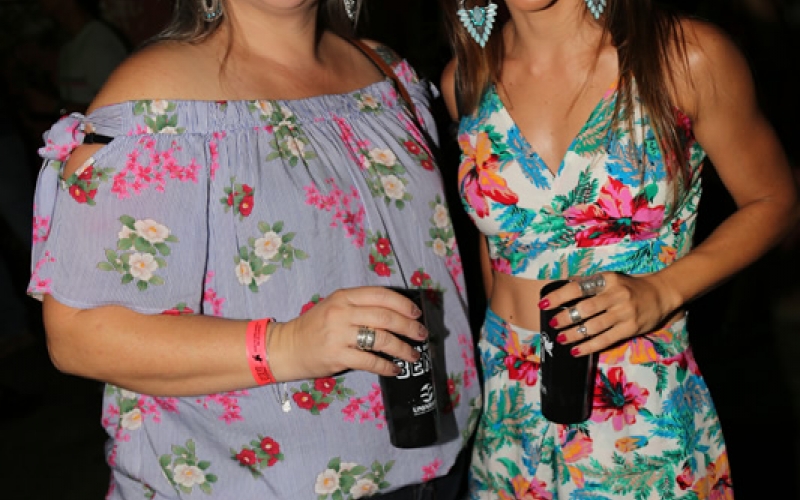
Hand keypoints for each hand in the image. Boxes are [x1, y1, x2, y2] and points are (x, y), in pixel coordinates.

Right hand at [268, 287, 427, 380]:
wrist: (286, 347)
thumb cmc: (314, 327)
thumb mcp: (335, 307)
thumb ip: (360, 307)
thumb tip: (397, 315)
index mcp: (344, 297)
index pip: (380, 295)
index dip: (403, 303)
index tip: (416, 313)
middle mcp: (342, 312)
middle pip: (386, 317)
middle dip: (409, 327)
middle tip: (421, 335)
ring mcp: (339, 334)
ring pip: (381, 339)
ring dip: (403, 348)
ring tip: (413, 355)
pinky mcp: (337, 356)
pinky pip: (370, 361)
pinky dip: (386, 366)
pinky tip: (394, 369)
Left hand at [539, 272, 676, 355]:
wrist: (661, 293)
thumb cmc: (629, 286)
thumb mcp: (610, 279)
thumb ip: (588, 283)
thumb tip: (564, 285)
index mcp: (607, 280)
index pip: (579, 287)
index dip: (559, 296)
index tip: (544, 303)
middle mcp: (616, 295)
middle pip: (585, 308)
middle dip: (565, 317)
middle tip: (553, 323)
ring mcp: (624, 313)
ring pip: (594, 326)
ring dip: (574, 334)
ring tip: (561, 339)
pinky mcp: (630, 328)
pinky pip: (606, 340)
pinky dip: (589, 346)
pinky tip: (576, 350)